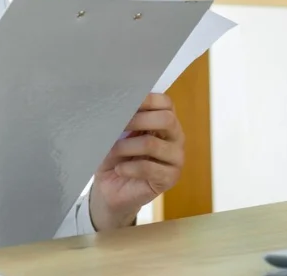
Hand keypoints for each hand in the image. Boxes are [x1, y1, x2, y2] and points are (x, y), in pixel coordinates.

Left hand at [89, 93, 184, 229]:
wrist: (111, 188)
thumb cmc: (114, 155)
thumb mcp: (116, 132)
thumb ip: (121, 117)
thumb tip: (115, 104)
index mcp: (164, 121)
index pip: (166, 102)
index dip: (146, 99)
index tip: (123, 101)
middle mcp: (175, 137)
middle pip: (167, 119)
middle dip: (136, 120)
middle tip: (115, 126)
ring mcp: (176, 158)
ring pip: (152, 144)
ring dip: (126, 147)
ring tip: (112, 152)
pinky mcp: (170, 178)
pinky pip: (148, 168)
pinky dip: (128, 167)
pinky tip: (119, 169)